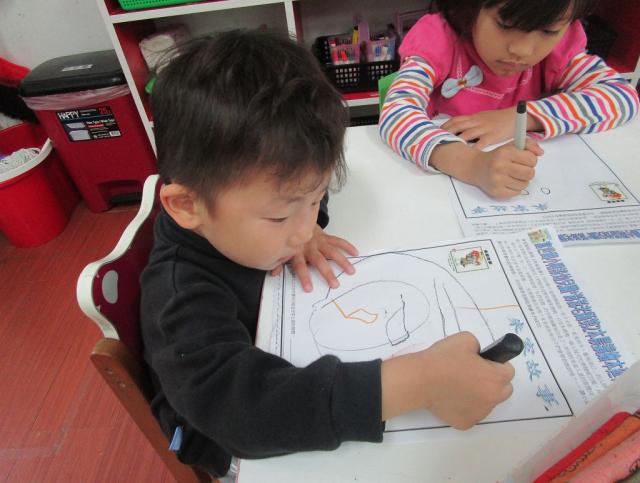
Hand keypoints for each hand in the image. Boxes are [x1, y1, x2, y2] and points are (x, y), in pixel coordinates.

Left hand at [270, 225, 357, 292]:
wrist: (295, 217)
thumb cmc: (289, 237)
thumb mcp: (281, 249)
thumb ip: (278, 262)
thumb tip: (274, 274)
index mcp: (297, 252)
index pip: (300, 266)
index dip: (304, 277)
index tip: (310, 288)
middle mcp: (309, 247)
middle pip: (319, 261)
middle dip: (327, 273)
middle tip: (335, 284)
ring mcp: (319, 241)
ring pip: (332, 251)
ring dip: (342, 261)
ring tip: (351, 271)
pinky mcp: (325, 236)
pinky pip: (337, 241)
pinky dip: (346, 246)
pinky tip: (355, 253)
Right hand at [381, 332, 514, 428]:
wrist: (420, 380)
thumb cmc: (443, 359)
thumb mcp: (466, 339)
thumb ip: (480, 346)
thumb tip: (481, 355)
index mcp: (495, 379)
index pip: (509, 371)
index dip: (497, 364)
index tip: (483, 362)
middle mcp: (492, 399)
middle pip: (504, 390)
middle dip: (494, 381)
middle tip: (474, 374)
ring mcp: (479, 414)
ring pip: (487, 403)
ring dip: (480, 394)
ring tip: (459, 385)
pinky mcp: (465, 424)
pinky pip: (471, 413)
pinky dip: (465, 406)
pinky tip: (451, 397)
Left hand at [441, 107, 516, 149]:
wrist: (516, 117)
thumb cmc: (499, 119)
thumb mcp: (483, 117)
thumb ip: (472, 122)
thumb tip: (459, 128)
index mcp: (474, 117)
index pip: (455, 120)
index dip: (444, 127)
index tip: (435, 133)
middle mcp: (477, 122)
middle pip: (456, 127)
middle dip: (445, 134)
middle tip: (436, 142)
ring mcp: (484, 129)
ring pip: (465, 135)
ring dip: (455, 142)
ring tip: (446, 149)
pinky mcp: (492, 136)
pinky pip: (480, 143)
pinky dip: (472, 149)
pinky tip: (465, 155)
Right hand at [472, 138, 543, 198]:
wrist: (476, 167)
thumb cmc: (497, 156)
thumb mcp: (511, 145)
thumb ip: (529, 145)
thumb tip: (541, 153)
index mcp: (505, 152)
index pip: (532, 160)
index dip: (531, 160)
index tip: (525, 160)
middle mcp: (501, 166)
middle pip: (530, 173)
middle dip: (528, 171)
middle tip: (521, 169)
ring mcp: (498, 180)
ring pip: (524, 184)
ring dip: (522, 180)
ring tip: (514, 176)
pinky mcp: (496, 192)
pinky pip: (517, 192)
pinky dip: (515, 188)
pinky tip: (508, 182)